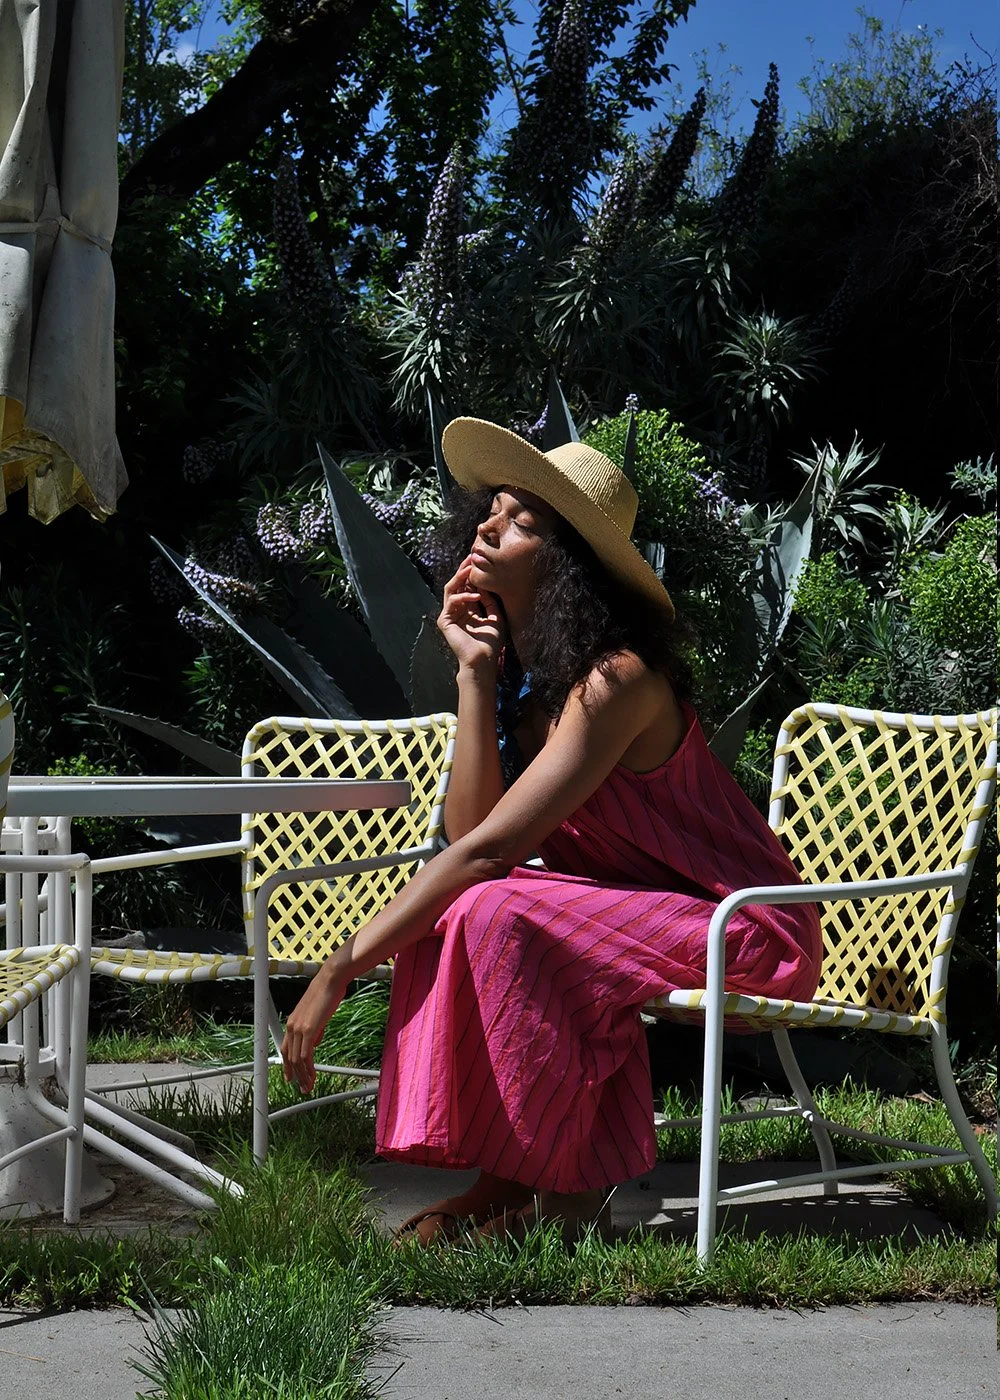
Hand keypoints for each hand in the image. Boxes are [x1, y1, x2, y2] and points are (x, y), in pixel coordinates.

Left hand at [280, 968, 347, 1094]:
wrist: (330, 980)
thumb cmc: (327, 994)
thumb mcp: (318, 1015)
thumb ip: (314, 1030)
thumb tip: (315, 1043)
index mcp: (292, 1023)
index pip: (285, 1049)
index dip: (287, 1066)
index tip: (291, 1078)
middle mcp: (292, 1026)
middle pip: (289, 1058)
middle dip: (296, 1076)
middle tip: (303, 1088)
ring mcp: (299, 1028)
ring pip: (297, 1060)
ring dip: (303, 1076)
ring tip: (309, 1086)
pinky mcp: (309, 1030)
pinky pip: (306, 1055)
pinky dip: (309, 1069)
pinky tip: (313, 1075)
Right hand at [437, 557, 506, 671]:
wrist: (483, 660)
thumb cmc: (491, 643)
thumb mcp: (496, 617)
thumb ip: (490, 601)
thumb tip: (485, 586)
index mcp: (468, 611)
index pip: (468, 587)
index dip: (473, 575)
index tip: (481, 562)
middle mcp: (457, 611)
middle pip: (458, 585)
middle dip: (464, 570)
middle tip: (472, 557)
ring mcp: (449, 615)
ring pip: (451, 589)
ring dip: (460, 577)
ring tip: (470, 569)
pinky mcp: (444, 621)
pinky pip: (451, 601)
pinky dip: (463, 596)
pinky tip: (476, 596)